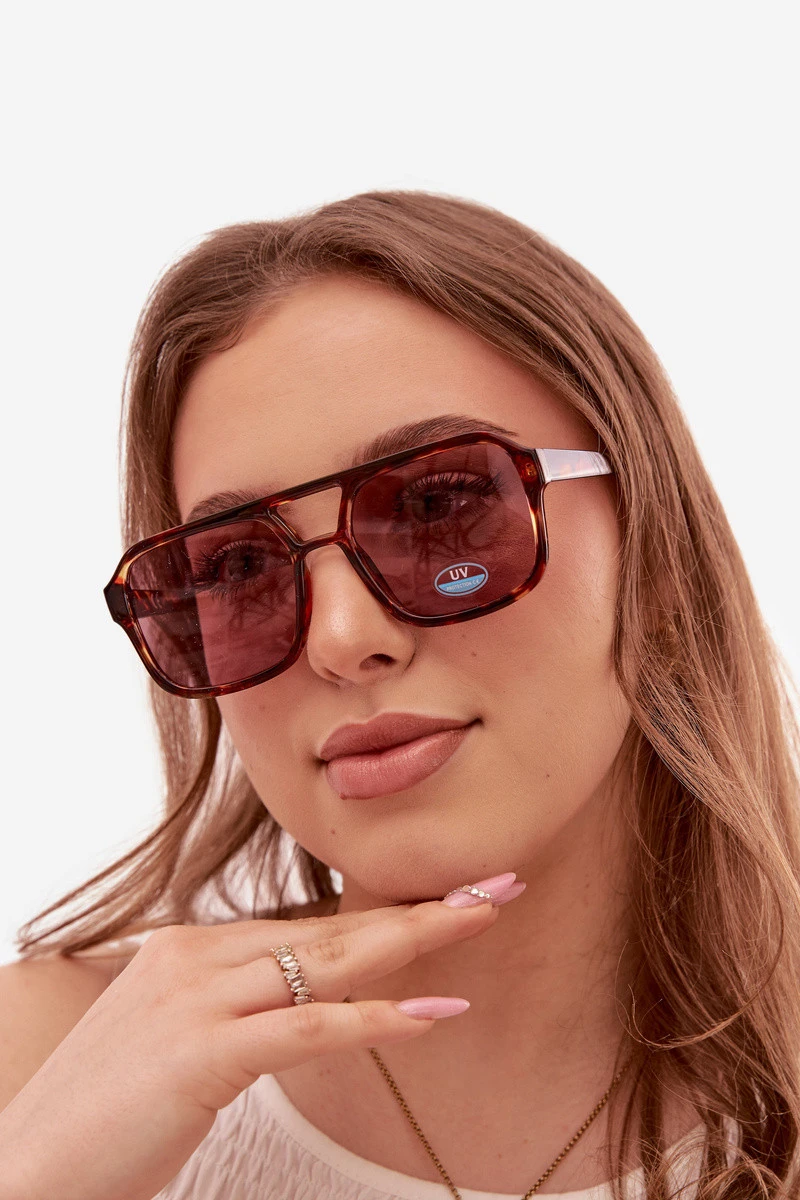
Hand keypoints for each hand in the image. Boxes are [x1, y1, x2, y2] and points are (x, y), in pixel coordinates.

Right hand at [0, 890, 508, 1199]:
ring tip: (484, 919)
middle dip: (421, 908)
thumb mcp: (172, 1045)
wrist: (23, 1174)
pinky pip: (308, 1026)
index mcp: (190, 949)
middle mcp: (196, 956)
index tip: (448, 900)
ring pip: (329, 960)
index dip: (384, 914)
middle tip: (497, 886)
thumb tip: (290, 1002)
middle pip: (331, 927)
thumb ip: (229, 1010)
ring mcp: (197, 997)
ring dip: (416, 940)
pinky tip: (434, 1013)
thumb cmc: (102, 1120)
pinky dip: (376, 1018)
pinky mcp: (202, 1050)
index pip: (309, 925)